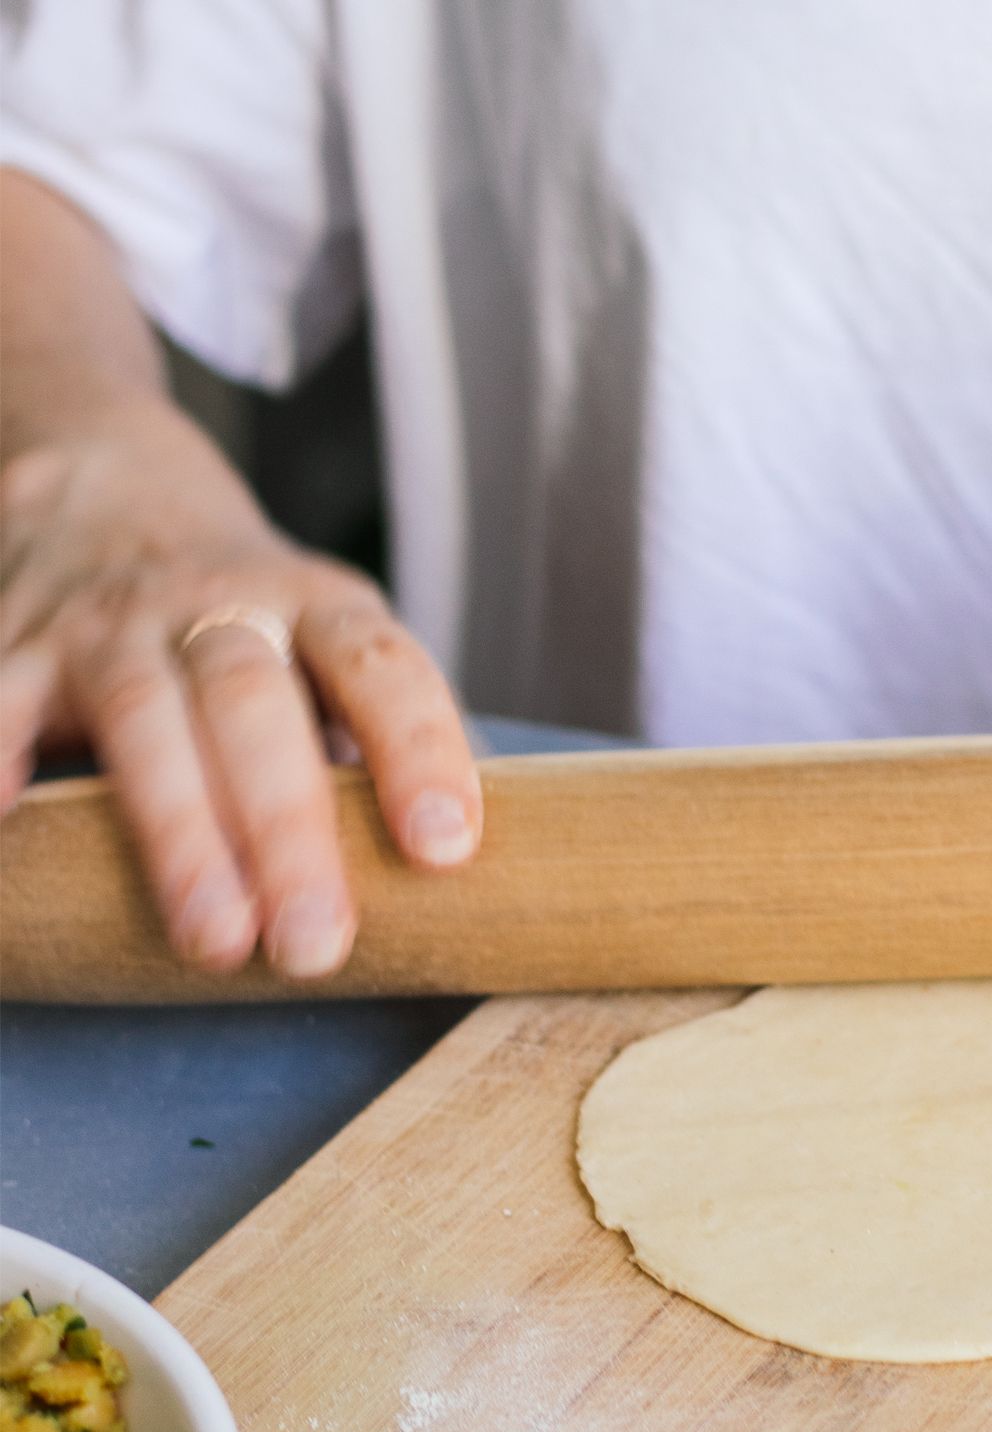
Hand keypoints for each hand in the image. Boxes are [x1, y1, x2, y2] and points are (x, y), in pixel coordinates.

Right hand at [0, 401, 479, 973]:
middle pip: (259, 711)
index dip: (420, 753)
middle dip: (290, 831)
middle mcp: (220, 605)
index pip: (384, 671)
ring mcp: (108, 622)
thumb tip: (503, 848)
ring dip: (182, 835)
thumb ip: (389, 729)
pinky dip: (0, 761)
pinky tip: (12, 824)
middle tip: (319, 946)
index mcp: (322, 607)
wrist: (107, 485)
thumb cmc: (255, 614)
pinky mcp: (12, 644)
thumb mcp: (337, 640)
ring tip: (216, 941)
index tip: (446, 850)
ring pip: (146, 720)